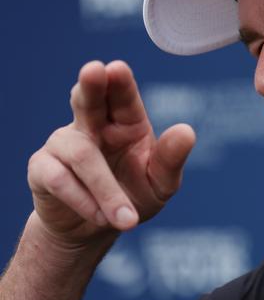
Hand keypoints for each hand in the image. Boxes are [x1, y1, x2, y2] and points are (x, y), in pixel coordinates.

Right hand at [26, 60, 194, 245]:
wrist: (94, 231)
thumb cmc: (133, 196)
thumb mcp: (160, 184)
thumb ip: (171, 160)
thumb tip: (186, 131)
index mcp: (126, 121)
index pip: (123, 96)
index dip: (120, 82)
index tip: (117, 68)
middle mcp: (93, 124)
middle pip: (88, 99)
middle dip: (91, 86)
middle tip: (94, 70)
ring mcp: (64, 143)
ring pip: (81, 153)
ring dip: (105, 188)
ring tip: (128, 218)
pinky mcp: (42, 167)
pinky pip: (59, 178)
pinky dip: (84, 200)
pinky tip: (99, 216)